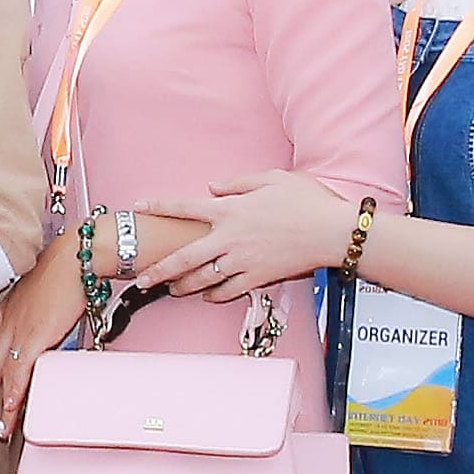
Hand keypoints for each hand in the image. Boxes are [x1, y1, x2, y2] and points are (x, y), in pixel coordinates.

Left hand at [0, 257, 84, 440]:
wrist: (73, 257)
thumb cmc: (64, 271)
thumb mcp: (42, 297)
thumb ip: (39, 320)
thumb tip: (48, 338)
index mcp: (6, 312)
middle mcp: (7, 323)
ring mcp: (19, 330)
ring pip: (1, 376)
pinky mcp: (37, 336)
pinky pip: (21, 370)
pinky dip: (16, 391)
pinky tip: (13, 408)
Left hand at [136, 174, 364, 305]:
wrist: (332, 232)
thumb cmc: (307, 201)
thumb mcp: (272, 178)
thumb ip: (238, 182)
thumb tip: (213, 187)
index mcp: (230, 210)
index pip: (185, 207)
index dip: (160, 206)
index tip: (140, 207)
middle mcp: (230, 238)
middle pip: (184, 257)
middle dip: (159, 269)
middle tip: (141, 278)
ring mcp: (242, 261)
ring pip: (203, 278)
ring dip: (183, 285)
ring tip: (170, 290)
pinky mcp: (258, 277)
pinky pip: (229, 290)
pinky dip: (215, 294)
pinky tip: (207, 296)